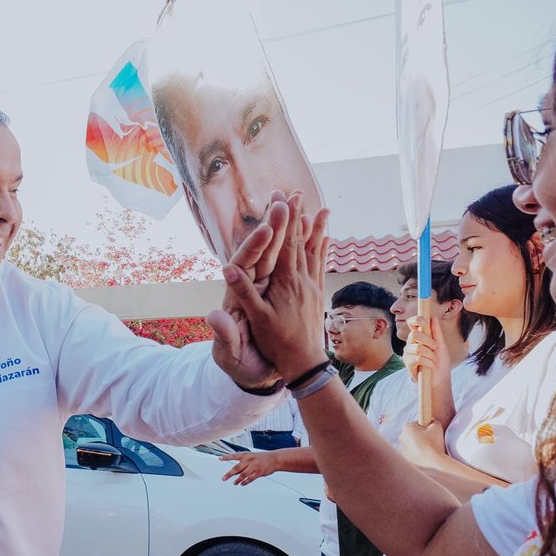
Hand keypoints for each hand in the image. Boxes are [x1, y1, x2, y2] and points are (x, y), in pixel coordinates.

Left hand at [219, 450, 279, 485]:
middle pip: (236, 468)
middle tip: (223, 478)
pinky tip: (242, 484)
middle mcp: (249, 460)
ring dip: (237, 480)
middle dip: (229, 474)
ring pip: (243, 474)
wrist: (275, 459)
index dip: (226, 457)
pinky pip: (250, 478)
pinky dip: (245, 482)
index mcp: (246, 455)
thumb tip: (234, 471)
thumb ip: (243, 463)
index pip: (234, 456)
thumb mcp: (251, 456)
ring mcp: (254, 466)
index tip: (219, 458)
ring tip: (234, 483)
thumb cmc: (262, 458)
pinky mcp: (259, 472)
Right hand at [221, 196, 331, 380]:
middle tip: (297, 192)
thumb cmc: (277, 342)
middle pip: (301, 241)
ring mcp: (312, 286)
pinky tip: (327, 239)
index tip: (283, 198)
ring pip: (315, 251)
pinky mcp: (317, 294)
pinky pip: (321, 266)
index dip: (284, 220)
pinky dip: (324, 249)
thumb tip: (228, 267)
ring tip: (322, 208)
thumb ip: (244, 292)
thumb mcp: (256, 318)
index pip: (285, 244)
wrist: (305, 362)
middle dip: (298, 215)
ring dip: (317, 228)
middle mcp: (302, 280)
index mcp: (285, 283)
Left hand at [399, 420, 447, 468]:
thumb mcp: (436, 426)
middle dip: (420, 435)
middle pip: (413, 433)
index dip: (425, 426)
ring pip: (411, 442)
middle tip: (430, 440)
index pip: (417, 424)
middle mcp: (401, 436)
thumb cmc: (434, 441)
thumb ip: (433, 420)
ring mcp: (402, 447)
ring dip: (418, 443)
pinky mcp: (405, 456)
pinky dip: (416, 452)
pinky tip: (424, 454)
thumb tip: (432, 420)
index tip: (430, 431)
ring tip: (428, 447)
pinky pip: (411, 451)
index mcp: (407, 427)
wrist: (434, 460)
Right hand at [404, 315, 450, 384]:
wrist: (440, 378)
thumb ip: (437, 332)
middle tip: (435, 348)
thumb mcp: (441, 345)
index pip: (412, 323)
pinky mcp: (407, 362)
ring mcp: (408, 352)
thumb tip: (433, 317)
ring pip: (417, 347)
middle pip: (414, 334)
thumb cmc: (440, 362)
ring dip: (430, 354)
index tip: (425, 322)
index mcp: (419, 336)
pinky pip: (418, 358)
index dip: (416, 320)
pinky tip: (430, 366)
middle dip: (428, 341)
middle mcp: (411, 342)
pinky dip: (428, 362)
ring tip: (434, 359)